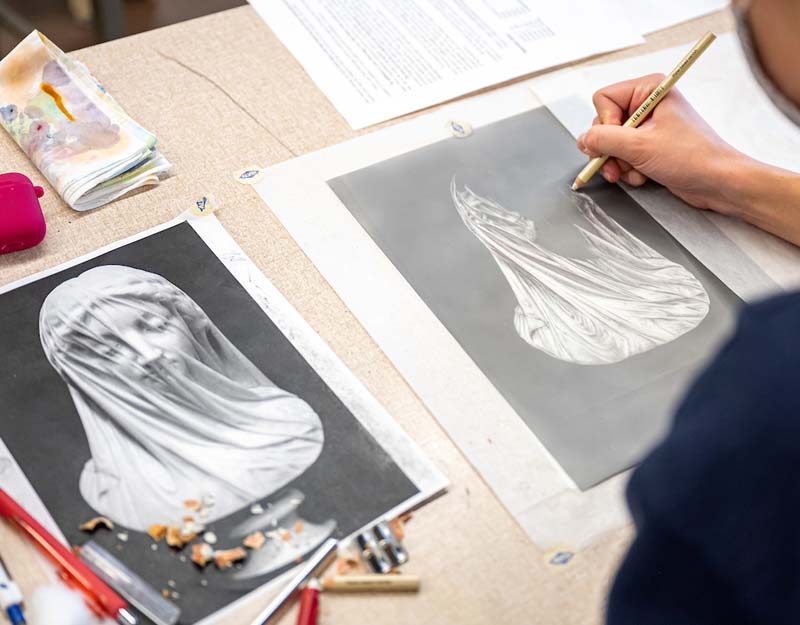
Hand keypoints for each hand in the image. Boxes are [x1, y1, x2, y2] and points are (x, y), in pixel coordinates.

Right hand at [576, 73, 745, 212]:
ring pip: (611, 144)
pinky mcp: (649, 145)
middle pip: (604, 124)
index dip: (605, 124)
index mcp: (649, 90)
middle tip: (618, 165)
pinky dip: (628, 170)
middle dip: (609, 150)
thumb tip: (582, 139)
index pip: (603, 99)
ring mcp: (648, 126)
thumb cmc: (692, 157)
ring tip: (635, 172)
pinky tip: (643, 175)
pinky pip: (622, 156)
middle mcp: (647, 104)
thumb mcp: (639, 147)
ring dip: (618, 164)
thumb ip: (603, 140)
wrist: (717, 181)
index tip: (620, 141)